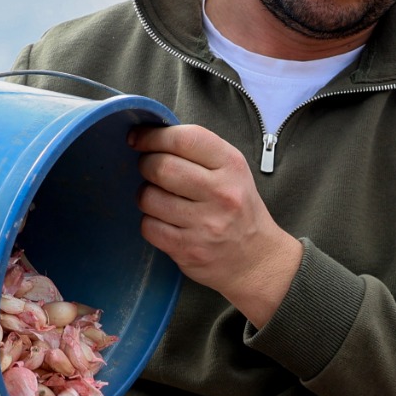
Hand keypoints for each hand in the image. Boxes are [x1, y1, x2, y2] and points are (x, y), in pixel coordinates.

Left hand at [130, 124, 303, 327]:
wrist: (257, 259)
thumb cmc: (238, 209)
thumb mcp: (232, 171)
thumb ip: (198, 152)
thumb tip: (150, 137)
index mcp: (231, 166)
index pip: (184, 139)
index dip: (153, 136)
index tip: (138, 138)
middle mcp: (221, 193)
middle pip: (161, 167)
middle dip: (145, 164)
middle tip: (149, 169)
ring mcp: (205, 224)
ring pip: (149, 197)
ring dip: (146, 195)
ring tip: (159, 198)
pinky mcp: (189, 249)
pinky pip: (149, 227)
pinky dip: (150, 222)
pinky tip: (164, 222)